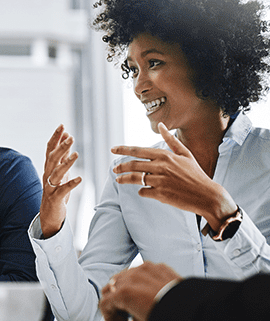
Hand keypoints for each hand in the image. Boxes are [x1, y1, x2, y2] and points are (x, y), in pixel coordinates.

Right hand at [39, 125, 81, 237]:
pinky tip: (80, 179)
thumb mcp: (60, 172)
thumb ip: (63, 156)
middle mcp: (47, 175)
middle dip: (61, 147)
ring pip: (56, 172)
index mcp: (49, 168)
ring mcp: (50, 186)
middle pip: (52, 158)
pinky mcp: (55, 198)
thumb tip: (67, 138)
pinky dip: (71, 184)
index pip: (50, 149)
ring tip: (76, 154)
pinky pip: (63, 190)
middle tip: (70, 137)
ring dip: (66, 163)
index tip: (62, 126)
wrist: (49, 214)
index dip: (55, 137)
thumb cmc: (56, 191)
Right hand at [99, 262, 180, 320]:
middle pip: (110, 288)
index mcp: (123, 294)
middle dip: (115, 304)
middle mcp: (130, 278)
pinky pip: (141, 272)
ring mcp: (143, 270)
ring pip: (124, 277)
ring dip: (126, 291)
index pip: (104, 304)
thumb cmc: (172, 320)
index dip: (110, 319)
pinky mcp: (157, 267)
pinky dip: (141, 283)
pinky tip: (149, 295)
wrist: (196, 310)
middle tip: (125, 318)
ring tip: (136, 305)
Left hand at [111, 122, 237, 230]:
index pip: (138, 150)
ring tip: (119, 180)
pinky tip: (144, 191)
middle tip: (114, 169)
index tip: (113, 149)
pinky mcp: (160, 194)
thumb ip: (171, 140)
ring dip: (124, 179)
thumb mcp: (185, 154)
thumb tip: (161, 125)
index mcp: (165, 155)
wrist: (207, 195)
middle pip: (133, 165)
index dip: (123, 150)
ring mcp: (160, 181)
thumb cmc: (195, 174)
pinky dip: (142, 191)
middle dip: (121, 167)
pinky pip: (143, 191)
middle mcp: (161, 167)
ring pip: (135, 178)